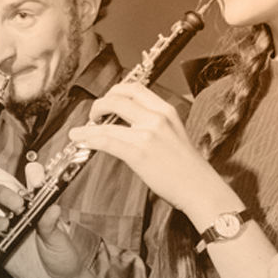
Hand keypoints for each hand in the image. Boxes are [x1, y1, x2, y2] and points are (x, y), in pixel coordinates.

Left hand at [70, 82, 223, 219]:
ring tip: (77, 132)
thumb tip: (128, 125)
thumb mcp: (174, 134)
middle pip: (117, 98)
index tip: (107, 100)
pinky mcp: (138, 152)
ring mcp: (147, 134)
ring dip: (87, 127)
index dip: (115, 92)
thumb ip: (153, 125)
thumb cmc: (188, 167)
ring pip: (107, 122)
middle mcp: (156, 117)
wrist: (200, 187)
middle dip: (99, 105)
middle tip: (93, 115)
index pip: (135, 89)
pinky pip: (106, 141)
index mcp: (166, 111)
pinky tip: (82, 141)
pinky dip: (89, 139)